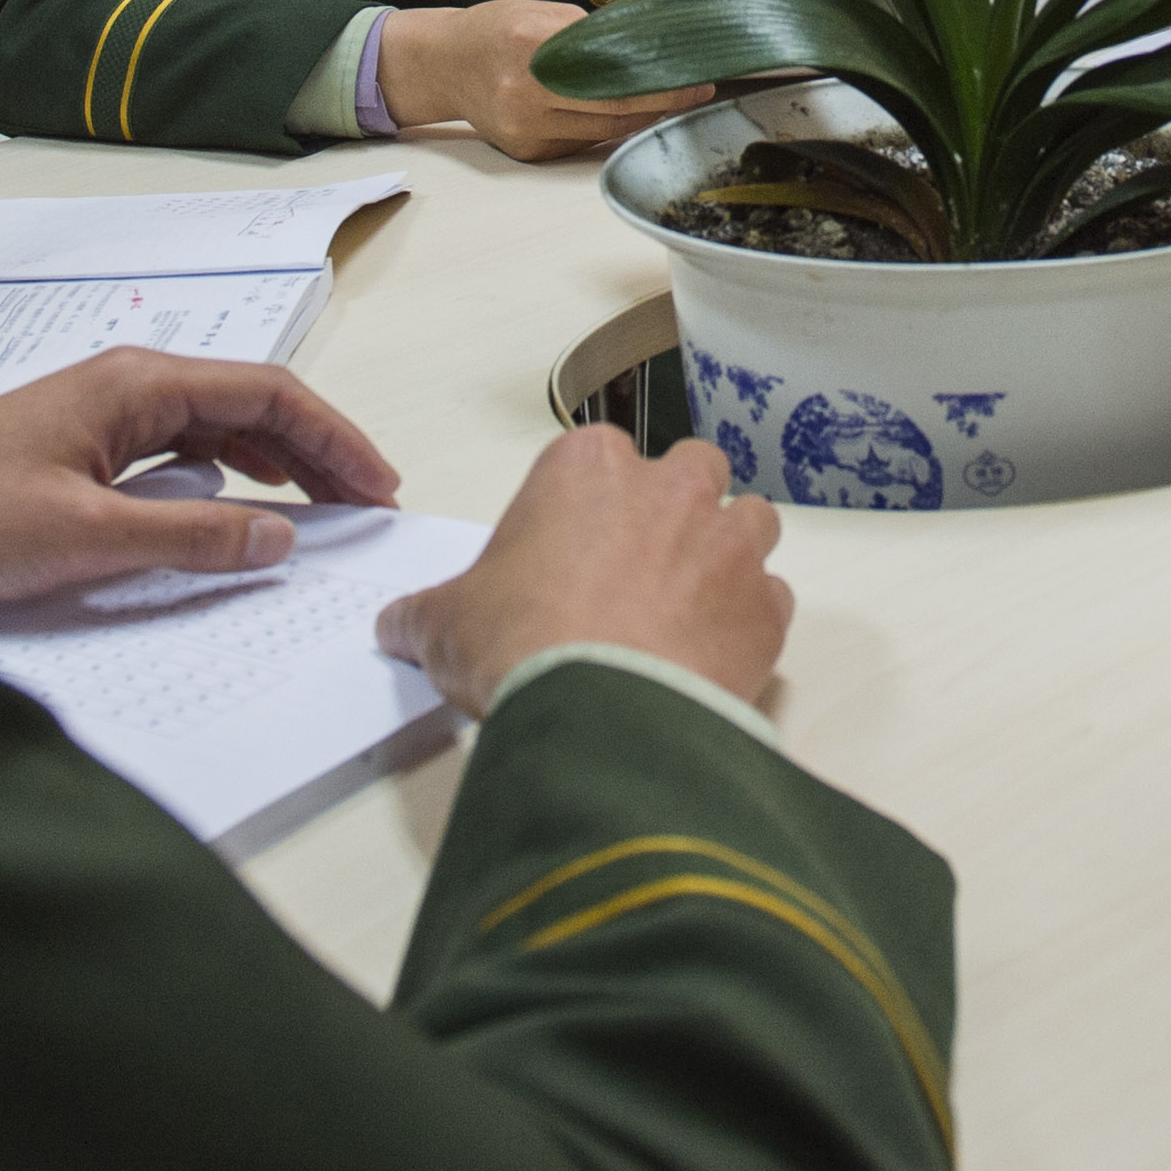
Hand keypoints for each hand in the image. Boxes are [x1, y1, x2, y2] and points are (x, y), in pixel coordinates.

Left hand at [0, 350, 400, 607]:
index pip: (267, 392)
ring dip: (274, 464)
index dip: (334, 438)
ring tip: (321, 510)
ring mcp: (100, 415)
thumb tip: (278, 535)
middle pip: (249, 404)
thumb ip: (190, 537)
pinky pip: (177, 452)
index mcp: (134, 384)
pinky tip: (238, 510)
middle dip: (316, 450)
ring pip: (215, 427)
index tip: (376, 485)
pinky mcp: (78, 450)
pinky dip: (224, 478)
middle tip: (366, 505)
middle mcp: (123, 385)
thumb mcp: (86, 537)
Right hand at [374, 427, 791, 713]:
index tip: (574, 545)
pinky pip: (772, 598)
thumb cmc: (523, 646)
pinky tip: (714, 654)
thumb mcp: (445, 624)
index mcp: (588, 468)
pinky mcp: (766, 605)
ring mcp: (729, 543)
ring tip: (688, 604)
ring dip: (728, 552)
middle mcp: (670, 488)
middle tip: (641, 565)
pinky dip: (751, 620)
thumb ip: (424, 614)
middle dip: (677, 507)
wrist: (600, 713)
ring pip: (750, 521)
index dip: (590, 503)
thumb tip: (398, 625)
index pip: (599, 457)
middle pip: (692, 470)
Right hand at [389, 0, 713, 162]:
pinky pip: (582, 141)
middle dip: (663, 101)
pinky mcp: (526, 149)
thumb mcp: (540, 12)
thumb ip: (588, 32)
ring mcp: (524, 126)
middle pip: (612, 105)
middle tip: (698, 92)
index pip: (611, 67)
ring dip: (641, 117)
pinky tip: (622, 113)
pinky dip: (606, 127)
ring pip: (603, 129)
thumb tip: (646, 46)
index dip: (658, 78)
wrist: (443, 64)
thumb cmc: (494, 30)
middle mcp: (525, 89)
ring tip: (669, 100)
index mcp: (531, 43)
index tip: (696, 77)